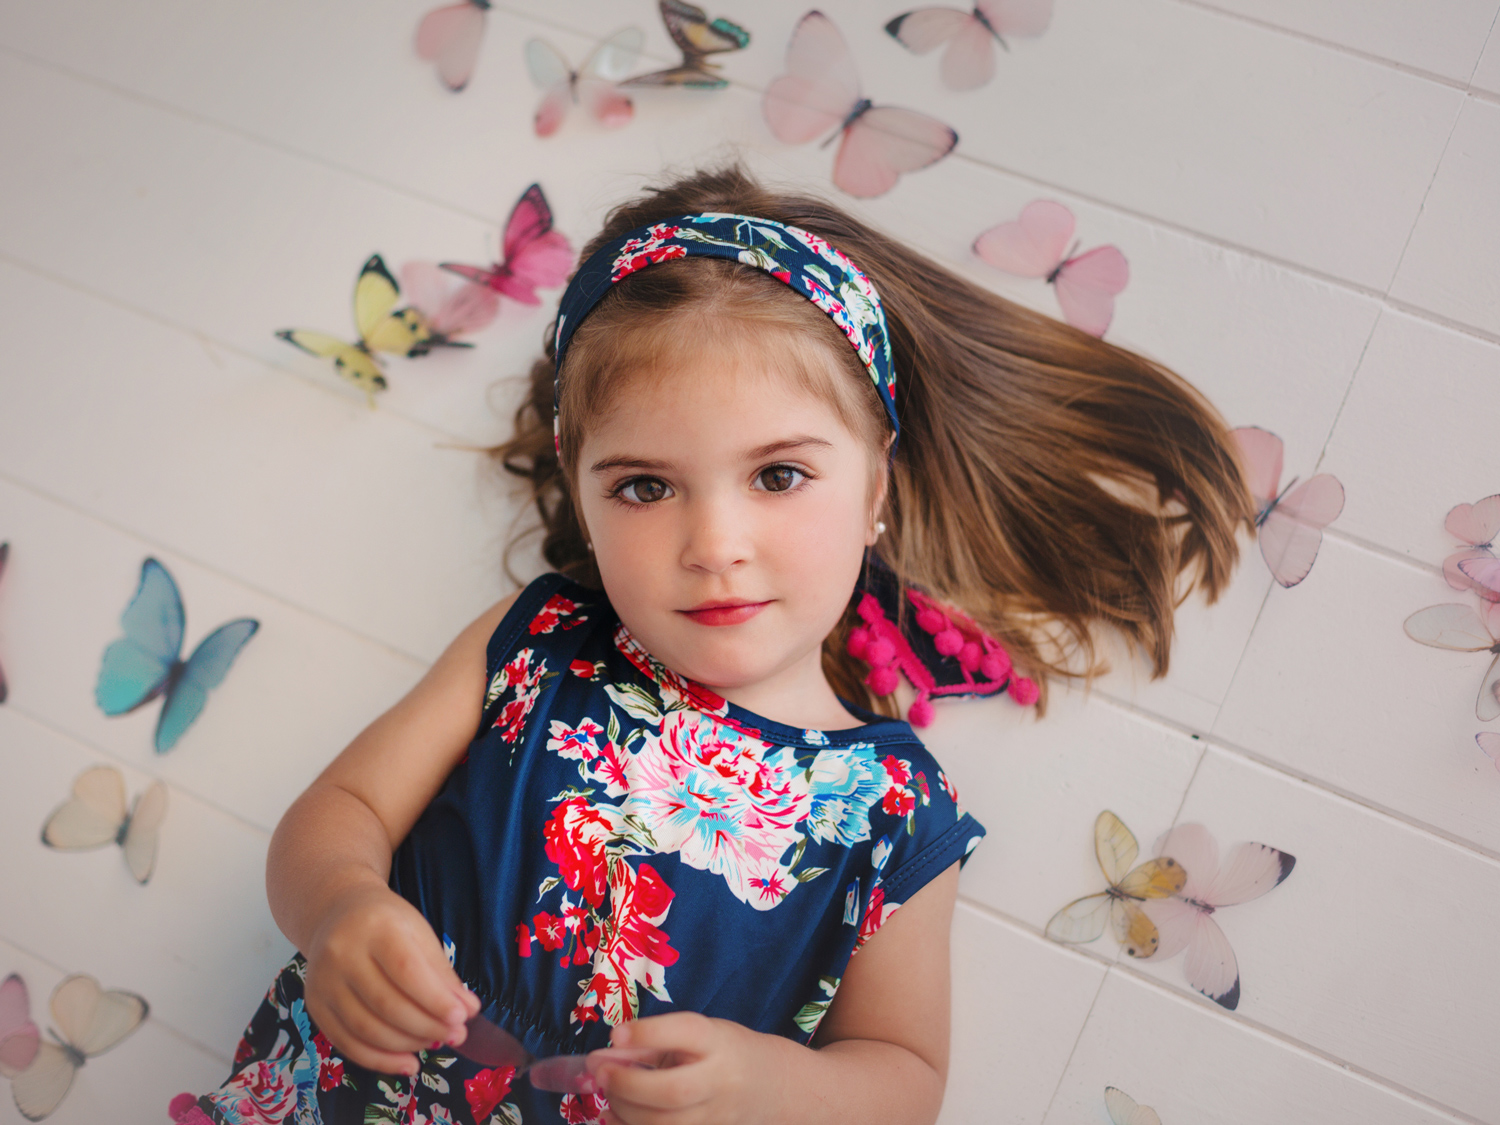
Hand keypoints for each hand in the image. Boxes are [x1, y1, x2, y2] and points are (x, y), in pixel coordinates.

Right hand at [302, 879, 480, 1074]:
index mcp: (375, 927)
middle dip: (426, 1027)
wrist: (336, 913)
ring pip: (366, 1029)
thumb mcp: (419, 934)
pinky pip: (346, 1043)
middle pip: (386, 1004)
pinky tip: (407, 1064)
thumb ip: (442, 973)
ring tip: (436, 1043)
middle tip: (456, 1035)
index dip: (435, 999)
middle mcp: (342, 954)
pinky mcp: (314, 1005)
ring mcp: (323, 982)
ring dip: (407, 1045)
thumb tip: (467, 1011)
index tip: (461, 1017)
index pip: (406, 970)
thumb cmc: (386, 923)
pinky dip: (379, 1060)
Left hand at [598, 1012, 782, 1124]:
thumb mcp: (694, 1035)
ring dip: (624, 1111)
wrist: (769, 1086)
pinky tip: (616, 1118)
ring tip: (607, 1094)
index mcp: (719, 1042)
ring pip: (665, 1124)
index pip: (687, 1033)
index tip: (616, 1034)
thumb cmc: (722, 1052)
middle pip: (674, 1090)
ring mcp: (716, 1117)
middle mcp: (721, 1081)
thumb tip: (601, 1058)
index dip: (648, 1033)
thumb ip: (651, 1042)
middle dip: (628, 1084)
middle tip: (600, 1072)